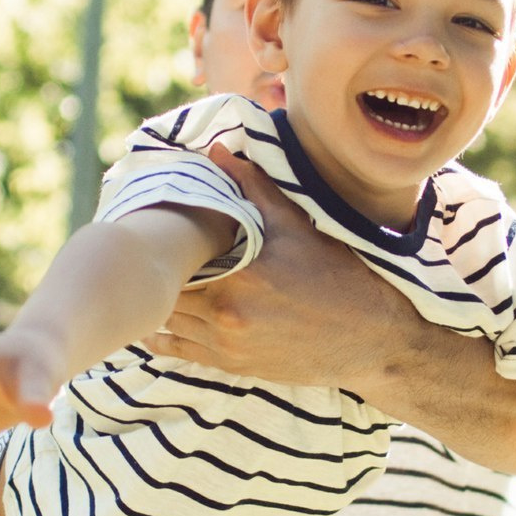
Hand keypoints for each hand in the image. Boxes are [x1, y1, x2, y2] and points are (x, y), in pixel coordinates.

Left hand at [146, 144, 405, 387]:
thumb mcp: (297, 226)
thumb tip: (217, 151)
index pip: (179, 253)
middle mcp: (228, 312)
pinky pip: (180, 350)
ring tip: (149, 280)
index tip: (156, 225)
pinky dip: (162, 336)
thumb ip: (254, 187)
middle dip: (160, 268)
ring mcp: (227, 343)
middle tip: (146, 251)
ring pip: (169, 319)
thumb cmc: (338, 276)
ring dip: (160, 300)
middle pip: (169, 287)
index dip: (164, 238)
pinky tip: (153, 324)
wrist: (370, 338)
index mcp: (242, 274)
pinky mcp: (231, 364)